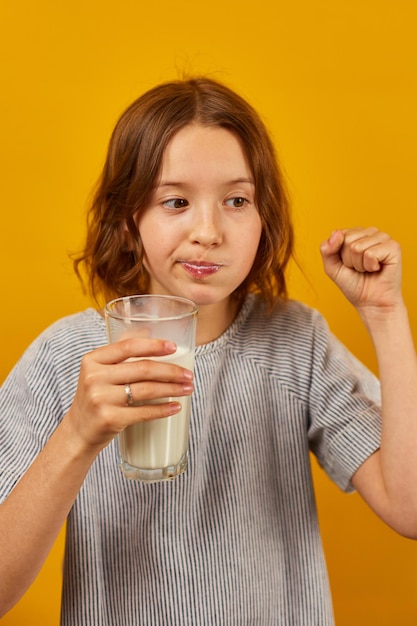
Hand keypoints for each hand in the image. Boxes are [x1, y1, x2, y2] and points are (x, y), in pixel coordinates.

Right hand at [64, 338, 193, 451]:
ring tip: (187, 389)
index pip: (128, 346)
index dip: (154, 346)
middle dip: (171, 371)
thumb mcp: (99, 371)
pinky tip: (175, 407)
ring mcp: (100, 399)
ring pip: (146, 390)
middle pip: (142, 369)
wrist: (78, 432)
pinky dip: (163, 410)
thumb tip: (150, 332)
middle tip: (188, 375)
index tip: (174, 347)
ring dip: (172, 389)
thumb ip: (120, 353)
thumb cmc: (96, 398)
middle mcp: (94, 377)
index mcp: (92, 360)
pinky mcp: (109, 419)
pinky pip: (143, 412)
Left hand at [320, 227, 402, 315]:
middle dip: (349, 260)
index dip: (340, 255)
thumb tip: (336, 232)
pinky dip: (370, 266)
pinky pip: (371, 254)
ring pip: (357, 247)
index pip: (338, 235)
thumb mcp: (332, 267)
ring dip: (359, 265)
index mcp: (357, 233)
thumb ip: (327, 249)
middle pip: (347, 240)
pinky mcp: (393, 247)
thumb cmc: (353, 284)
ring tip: (368, 269)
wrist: (370, 302)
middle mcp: (371, 232)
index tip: (348, 264)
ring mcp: (383, 238)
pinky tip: (377, 269)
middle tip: (359, 269)